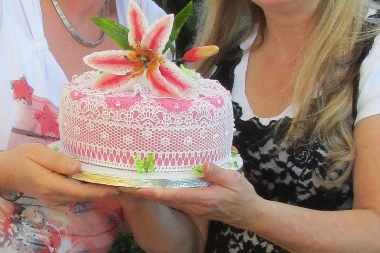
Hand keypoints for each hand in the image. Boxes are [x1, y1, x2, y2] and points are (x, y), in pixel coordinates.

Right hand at [0, 144, 117, 206]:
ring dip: (96, 191)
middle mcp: (54, 196)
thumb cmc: (22, 158)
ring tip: (114, 180)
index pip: (79, 190)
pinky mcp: (54, 197)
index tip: (116, 186)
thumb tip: (78, 167)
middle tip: (122, 183)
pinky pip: (74, 196)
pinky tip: (96, 181)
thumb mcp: (38, 153)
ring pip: (79, 197)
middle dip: (103, 191)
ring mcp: (54, 199)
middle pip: (83, 196)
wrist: (6, 172)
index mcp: (50, 184)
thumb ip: (58, 161)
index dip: (99, 190)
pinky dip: (87, 190)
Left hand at [125, 162, 259, 229]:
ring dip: (155, 191)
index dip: (158, 192)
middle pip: (167, 198)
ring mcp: (194, 205)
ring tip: (139, 180)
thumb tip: (202, 164)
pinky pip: (176, 198)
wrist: (249, 213)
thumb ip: (218, 173)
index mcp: (203, 198)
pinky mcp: (195, 204)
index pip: (176, 195)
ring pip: (170, 198)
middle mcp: (195, 203)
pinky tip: (158, 183)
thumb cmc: (242, 196)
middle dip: (149, 191)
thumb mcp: (235, 180)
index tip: (141, 188)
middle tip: (130, 181)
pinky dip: (165, 192)